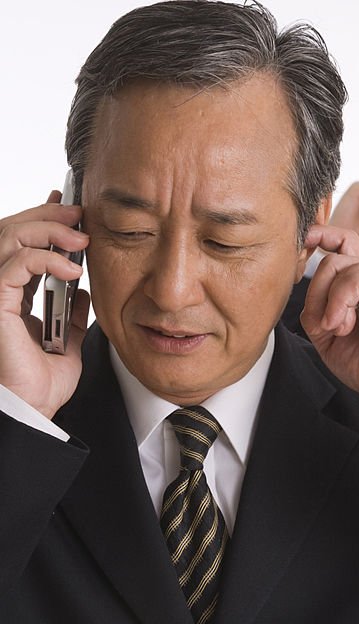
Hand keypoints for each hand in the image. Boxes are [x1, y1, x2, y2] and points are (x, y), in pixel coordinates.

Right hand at [0, 192, 90, 417]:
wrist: (33, 409)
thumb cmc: (41, 385)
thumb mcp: (66, 343)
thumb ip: (72, 316)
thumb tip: (83, 293)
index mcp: (10, 297)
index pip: (19, 247)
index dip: (42, 223)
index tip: (71, 212)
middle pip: (9, 233)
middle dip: (46, 216)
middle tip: (80, 214)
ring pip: (8, 238)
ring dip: (49, 230)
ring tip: (81, 238)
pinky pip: (15, 264)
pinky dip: (45, 258)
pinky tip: (73, 269)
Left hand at [299, 225, 358, 410]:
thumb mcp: (330, 336)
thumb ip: (316, 307)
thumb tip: (306, 283)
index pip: (343, 242)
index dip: (321, 236)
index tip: (302, 245)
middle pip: (332, 258)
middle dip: (315, 293)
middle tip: (325, 326)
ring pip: (338, 265)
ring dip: (327, 303)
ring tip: (340, 330)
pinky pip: (354, 278)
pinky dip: (339, 303)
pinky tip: (344, 325)